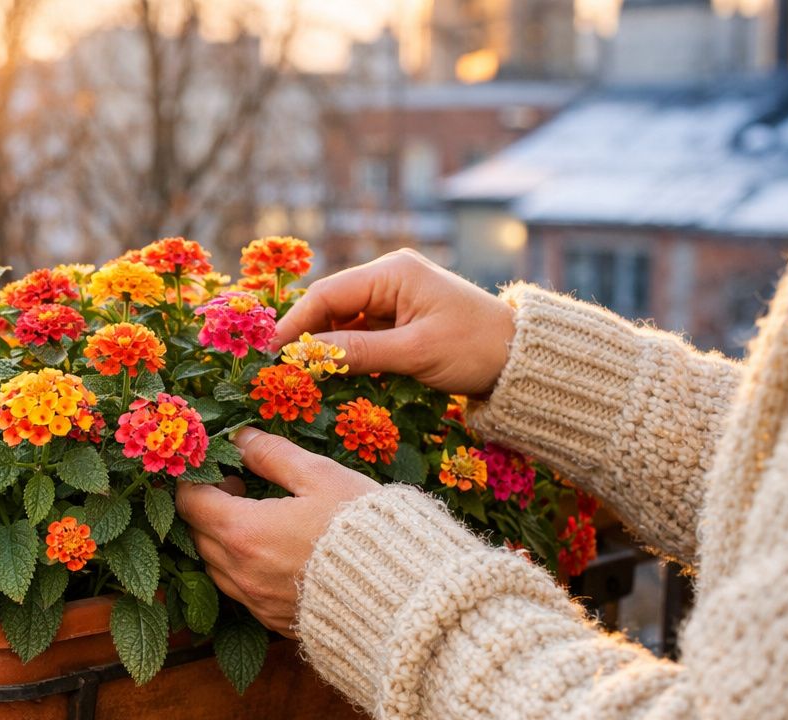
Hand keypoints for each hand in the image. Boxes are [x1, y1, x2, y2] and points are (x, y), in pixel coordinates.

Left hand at [176, 427, 378, 636]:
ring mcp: (255, 602)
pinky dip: (244, 569)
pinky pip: (241, 592)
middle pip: (197, 535)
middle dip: (209, 509)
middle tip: (242, 490)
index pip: (190, 503)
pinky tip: (275, 553)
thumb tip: (241, 437)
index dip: (199, 481)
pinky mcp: (273, 620)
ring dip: (224, 540)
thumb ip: (272, 454)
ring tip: (259, 520)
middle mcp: (240, 572)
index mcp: (243, 532)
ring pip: (215, 567)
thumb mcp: (320, 477)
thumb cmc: (362, 529)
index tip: (223, 470)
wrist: (399, 595)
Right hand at [276, 249, 515, 396]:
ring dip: (323, 350)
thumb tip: (306, 357)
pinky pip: (359, 336)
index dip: (294, 324)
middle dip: (305, 338)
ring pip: (341, 324)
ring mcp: (393, 299)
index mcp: (393, 272)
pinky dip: (344, 356)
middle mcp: (388, 278)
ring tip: (299, 379)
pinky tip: (329, 377)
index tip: (268, 354)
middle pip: (329, 307)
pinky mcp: (399, 321)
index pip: (327, 294)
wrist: (520, 359)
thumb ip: (358, 353)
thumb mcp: (415, 353)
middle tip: (278, 371)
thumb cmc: (475, 348)